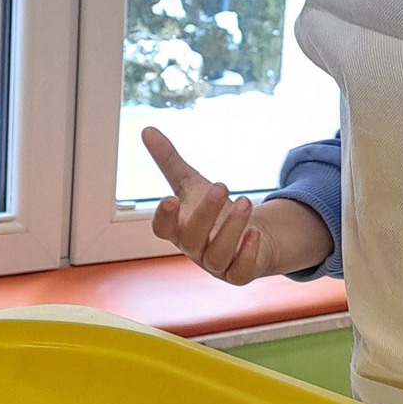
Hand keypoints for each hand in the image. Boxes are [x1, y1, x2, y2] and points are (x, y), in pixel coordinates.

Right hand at [143, 128, 331, 281]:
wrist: (250, 235)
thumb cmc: (214, 210)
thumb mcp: (192, 183)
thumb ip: (169, 161)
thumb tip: (147, 129)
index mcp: (179, 229)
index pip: (163, 229)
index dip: (164, 217)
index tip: (170, 199)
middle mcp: (194, 249)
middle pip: (192, 238)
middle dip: (206, 213)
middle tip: (222, 186)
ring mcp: (215, 265)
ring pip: (218, 255)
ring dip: (232, 228)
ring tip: (246, 201)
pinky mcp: (238, 274)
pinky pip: (240, 271)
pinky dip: (247, 254)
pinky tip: (255, 233)